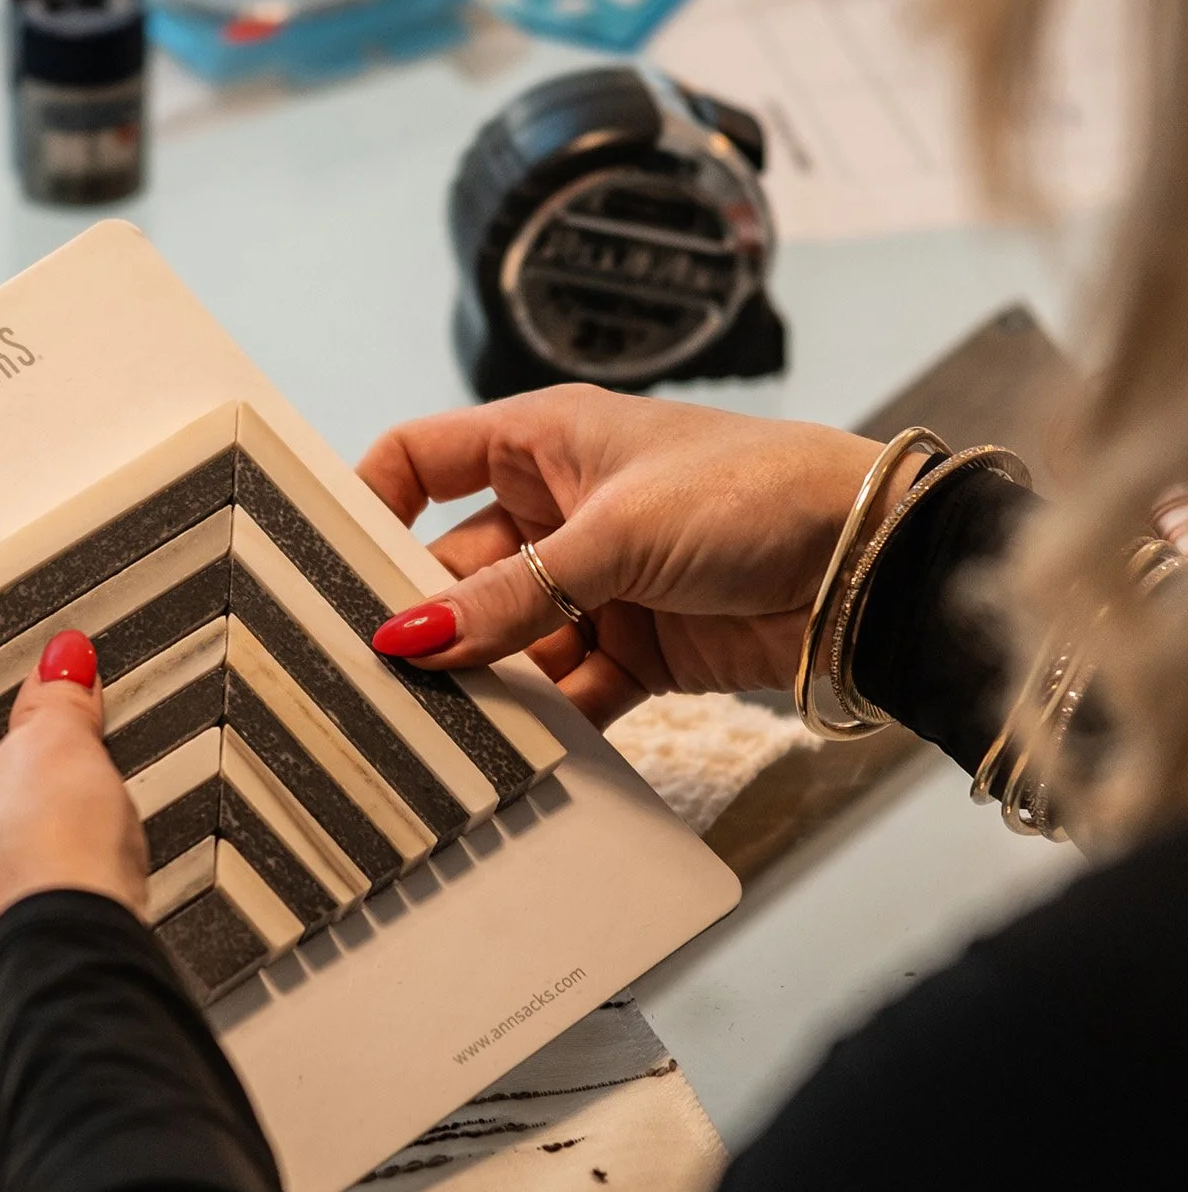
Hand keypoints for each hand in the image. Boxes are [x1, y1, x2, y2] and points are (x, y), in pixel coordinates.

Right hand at [358, 386, 890, 727]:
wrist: (871, 564)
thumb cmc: (752, 493)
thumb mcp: (615, 534)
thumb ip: (509, 594)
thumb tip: (406, 637)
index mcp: (546, 441)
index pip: (423, 459)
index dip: (369, 502)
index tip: (321, 561)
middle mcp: (560, 509)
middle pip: (457, 567)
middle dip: (425, 619)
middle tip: (372, 674)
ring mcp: (595, 584)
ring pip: (507, 638)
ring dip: (483, 679)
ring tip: (436, 724)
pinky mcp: (635, 649)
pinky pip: (565, 689)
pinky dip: (544, 719)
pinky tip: (512, 750)